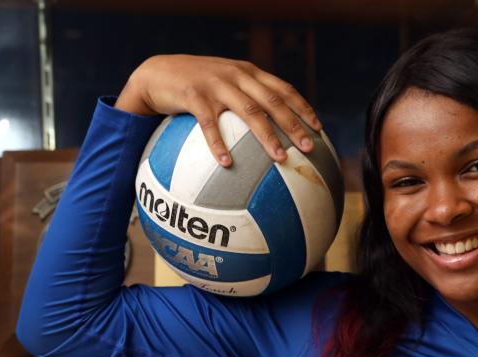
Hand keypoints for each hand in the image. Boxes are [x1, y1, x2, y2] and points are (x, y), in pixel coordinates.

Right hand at [116, 54, 321, 165]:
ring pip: (249, 111)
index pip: (283, 88)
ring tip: (280, 158)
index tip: (319, 128)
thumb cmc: (197, 87)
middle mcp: (237, 75)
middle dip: (293, 125)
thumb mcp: (226, 85)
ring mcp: (216, 84)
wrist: (157, 72)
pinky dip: (218, 144)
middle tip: (309, 148)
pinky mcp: (194, 95)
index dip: (303, 107)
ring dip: (267, 136)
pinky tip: (227, 163)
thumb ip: (248, 98)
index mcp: (248, 73)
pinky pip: (209, 123)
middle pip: (273, 101)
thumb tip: (274, 131)